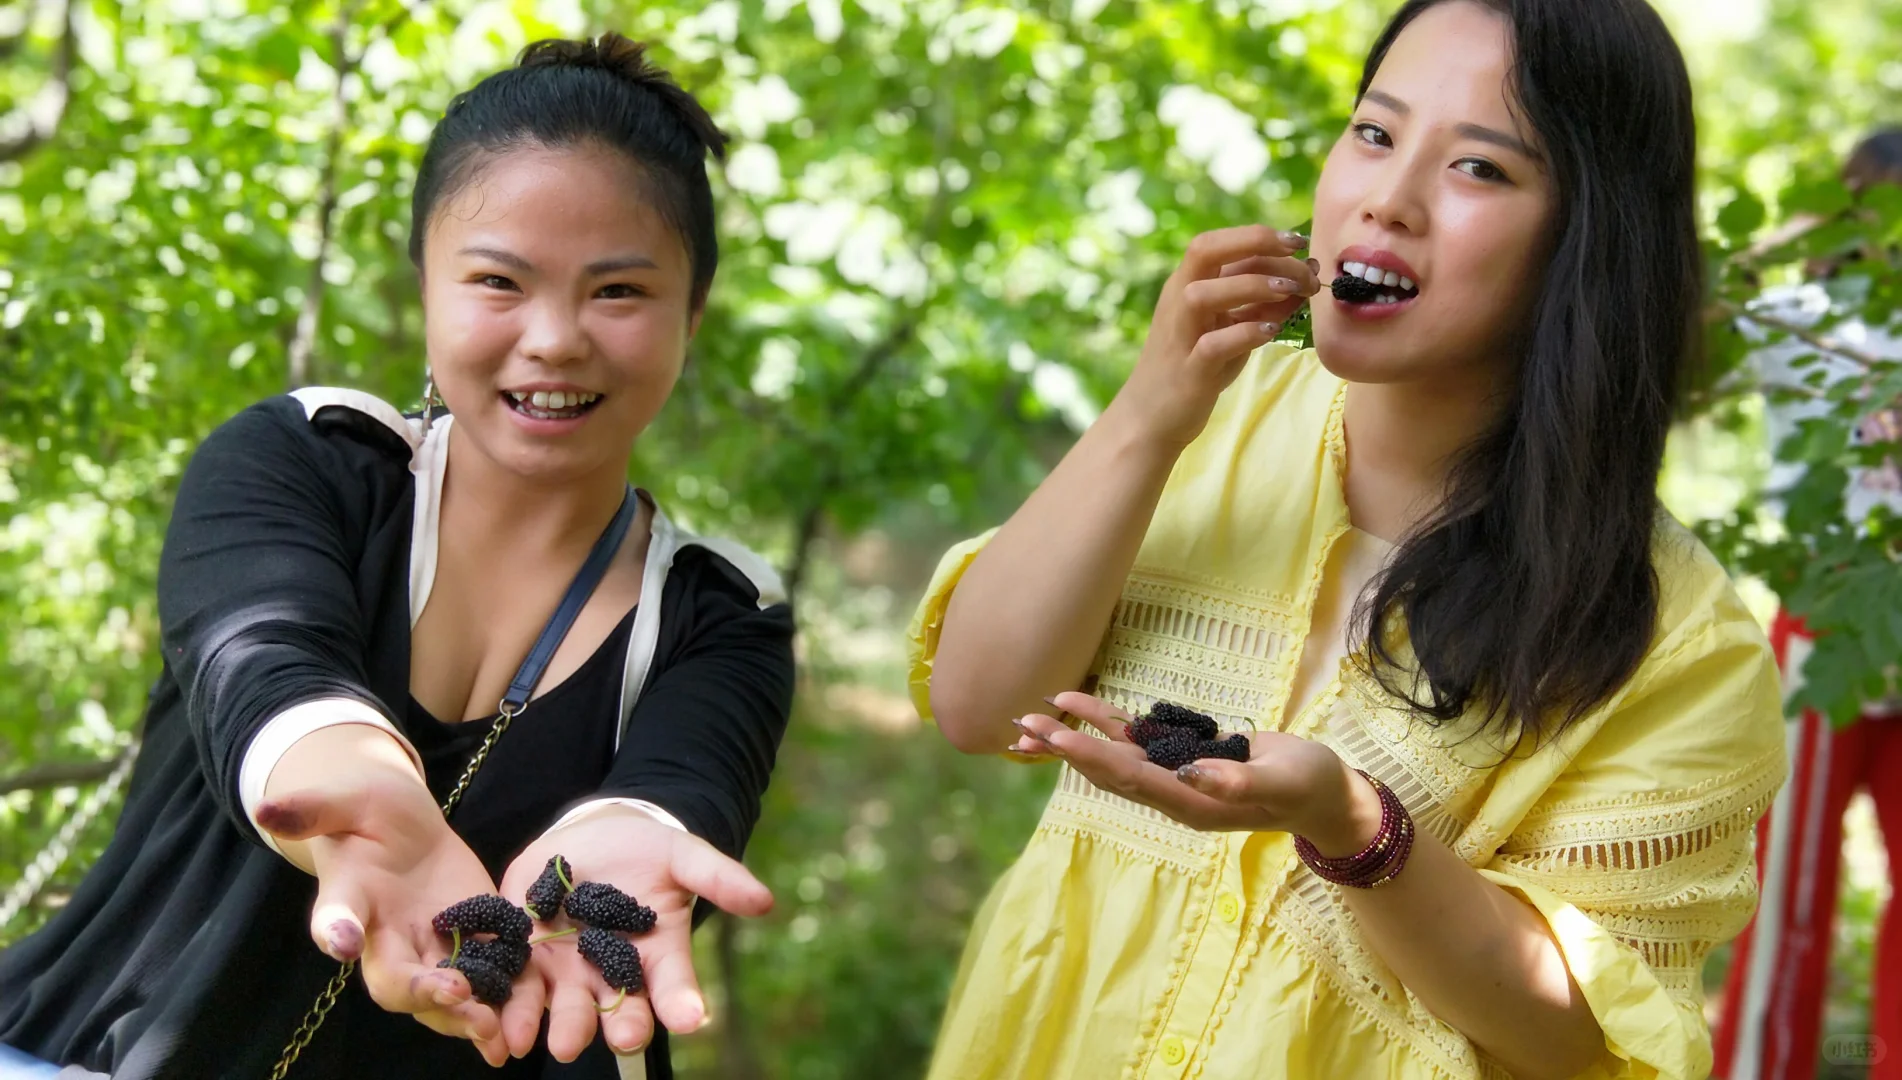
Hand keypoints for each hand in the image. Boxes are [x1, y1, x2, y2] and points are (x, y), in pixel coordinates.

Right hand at [257, 770, 512, 1066]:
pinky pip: (487, 982)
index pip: (334, 922)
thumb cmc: (367, 812)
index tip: (341, 941)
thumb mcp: (347, 801)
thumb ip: (313, 808)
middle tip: (458, 994)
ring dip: (467, 1018)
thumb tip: (265, 807)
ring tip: (496, 1035)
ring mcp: (430, 948)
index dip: (335, 931)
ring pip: (442, 999)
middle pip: (397, 982)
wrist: (404, 825)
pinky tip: (525, 1022)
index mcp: (350, 903)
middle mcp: (385, 940)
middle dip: (425, 994)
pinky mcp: (471, 943)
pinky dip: (506, 1003)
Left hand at [494, 809, 774, 1062]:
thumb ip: (718, 877)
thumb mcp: (684, 856)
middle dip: (622, 1024)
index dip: (682, 1002)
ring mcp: (567, 969)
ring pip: (565, 1007)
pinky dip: (510, 1012)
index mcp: (655, 955)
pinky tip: (505, 1033)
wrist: (592, 836)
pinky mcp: (525, 955)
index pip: (673, 985)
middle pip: (618, 1006)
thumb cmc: (647, 851)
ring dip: (563, 1028)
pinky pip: (517, 988)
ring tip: (560, 1045)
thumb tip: (765, 901)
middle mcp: (612, 972)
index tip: (691, 1018)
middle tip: (625, 1038)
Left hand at [1011, 691, 1379, 848]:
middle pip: (1109, 771)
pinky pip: (1138, 740)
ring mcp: (1176, 776)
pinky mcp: (1184, 756)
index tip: (1056, 738)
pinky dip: (1107, 724)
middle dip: (1066, 749)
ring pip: (1115, 757)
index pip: (1130, 779)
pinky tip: (1079, 706)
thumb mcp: (1283, 782)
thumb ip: (1238, 782)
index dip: (1090, 757)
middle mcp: (1174, 793)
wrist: (1324, 795)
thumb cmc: (1309, 787)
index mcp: (1192, 803)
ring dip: (1075, 739)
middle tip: (1022, 726)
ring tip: (1034, 718)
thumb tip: (1190, 773)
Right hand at [1116, 225, 1319, 447]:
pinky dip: (1244, 334)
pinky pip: (1211, 345)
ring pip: (1202, 293)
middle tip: (1304, 269)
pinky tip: (1272, 332)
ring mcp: (1179, 335)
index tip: (1298, 242)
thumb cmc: (1197, 368)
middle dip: (1258, 246)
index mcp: (1186, 285)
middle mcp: (1177, 302)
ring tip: (1290, 291)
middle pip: (1205, 251)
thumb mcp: (1233, 329)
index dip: (1258, 236)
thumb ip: (1263, 305)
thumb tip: (1305, 277)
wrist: (1152, 417)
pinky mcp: (1188, 370)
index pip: (1217, 243)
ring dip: (1251, 286)